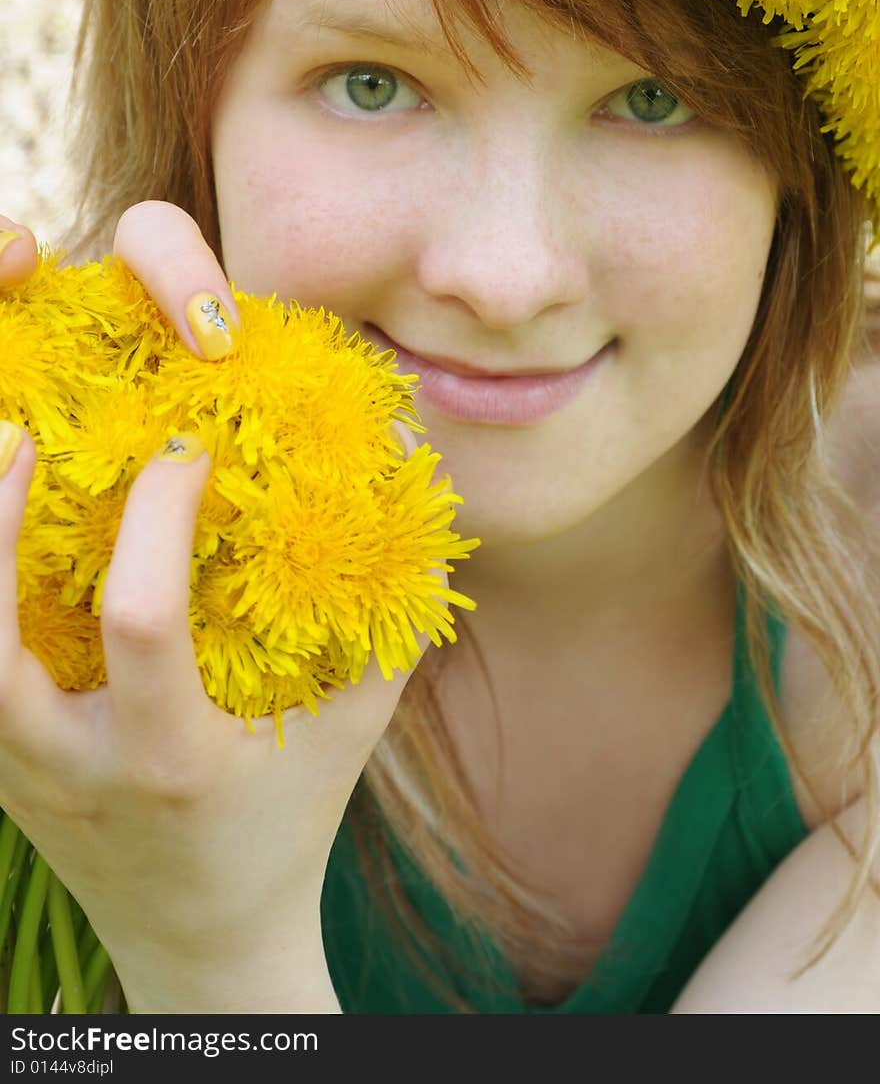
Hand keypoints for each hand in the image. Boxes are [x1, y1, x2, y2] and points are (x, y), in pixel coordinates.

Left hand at [0, 202, 438, 1011]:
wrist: (206, 949)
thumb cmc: (288, 836)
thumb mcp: (351, 743)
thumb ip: (389, 642)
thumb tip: (420, 531)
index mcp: (172, 758)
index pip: (142, 623)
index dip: (158, 523)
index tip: (188, 454)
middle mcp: (79, 770)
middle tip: (25, 437)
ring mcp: (25, 781)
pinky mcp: (4, 781)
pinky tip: (4, 545)